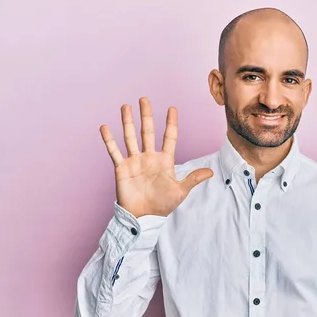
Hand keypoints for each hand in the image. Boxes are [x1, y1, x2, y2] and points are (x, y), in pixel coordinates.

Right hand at [100, 97, 212, 217]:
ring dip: (128, 122)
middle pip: (148, 132)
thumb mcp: (181, 191)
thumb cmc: (162, 205)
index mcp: (165, 161)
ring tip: (126, 106)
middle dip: (146, 115)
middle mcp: (149, 157)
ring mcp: (135, 161)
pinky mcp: (122, 168)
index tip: (172, 108)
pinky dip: (109, 140)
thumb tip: (211, 172)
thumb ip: (193, 179)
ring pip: (130, 137)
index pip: (169, 137)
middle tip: (144, 99)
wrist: (144, 217)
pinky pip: (114, 151)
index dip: (171, 123)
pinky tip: (105, 127)